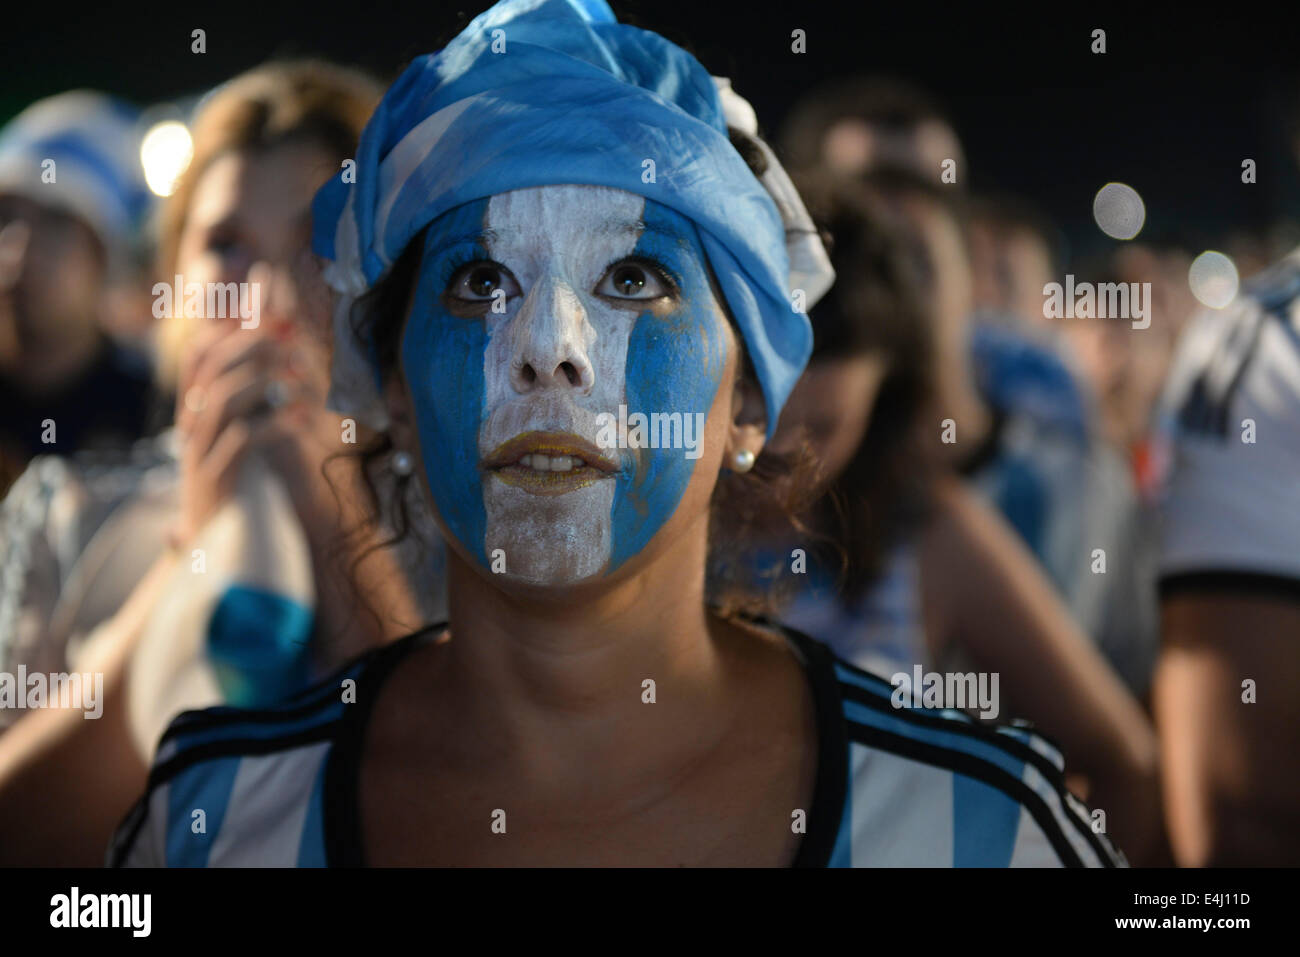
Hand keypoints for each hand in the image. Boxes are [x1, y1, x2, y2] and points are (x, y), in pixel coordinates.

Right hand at [169, 316, 285, 545]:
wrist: (219, 556)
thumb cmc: (242, 494)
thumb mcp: (245, 439)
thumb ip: (255, 403)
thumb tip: (277, 360)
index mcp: (194, 417)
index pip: (198, 356)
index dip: (228, 324)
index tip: (264, 301)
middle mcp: (190, 431)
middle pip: (209, 369)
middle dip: (249, 343)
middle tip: (287, 331)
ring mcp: (200, 456)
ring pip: (219, 399)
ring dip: (260, 378)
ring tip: (295, 373)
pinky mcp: (219, 482)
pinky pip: (242, 441)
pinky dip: (274, 424)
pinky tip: (303, 419)